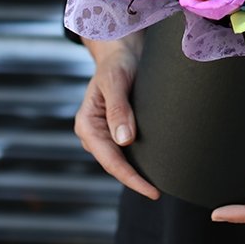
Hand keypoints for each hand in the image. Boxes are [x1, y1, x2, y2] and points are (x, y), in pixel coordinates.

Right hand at [74, 36, 159, 199]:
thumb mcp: (116, 82)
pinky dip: (137, 159)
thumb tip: (124, 141)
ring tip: (158, 183)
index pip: (110, 159)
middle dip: (133, 179)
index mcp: (86, 124)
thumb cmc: (117, 64)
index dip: (130, 177)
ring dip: (135, 171)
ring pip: (119, 159)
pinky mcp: (114, 128)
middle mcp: (92, 132)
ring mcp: (103, 132)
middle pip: (113, 164)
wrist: (122, 52)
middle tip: (158, 191)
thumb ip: (118, 110)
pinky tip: (152, 164)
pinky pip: (124, 150)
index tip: (151, 190)